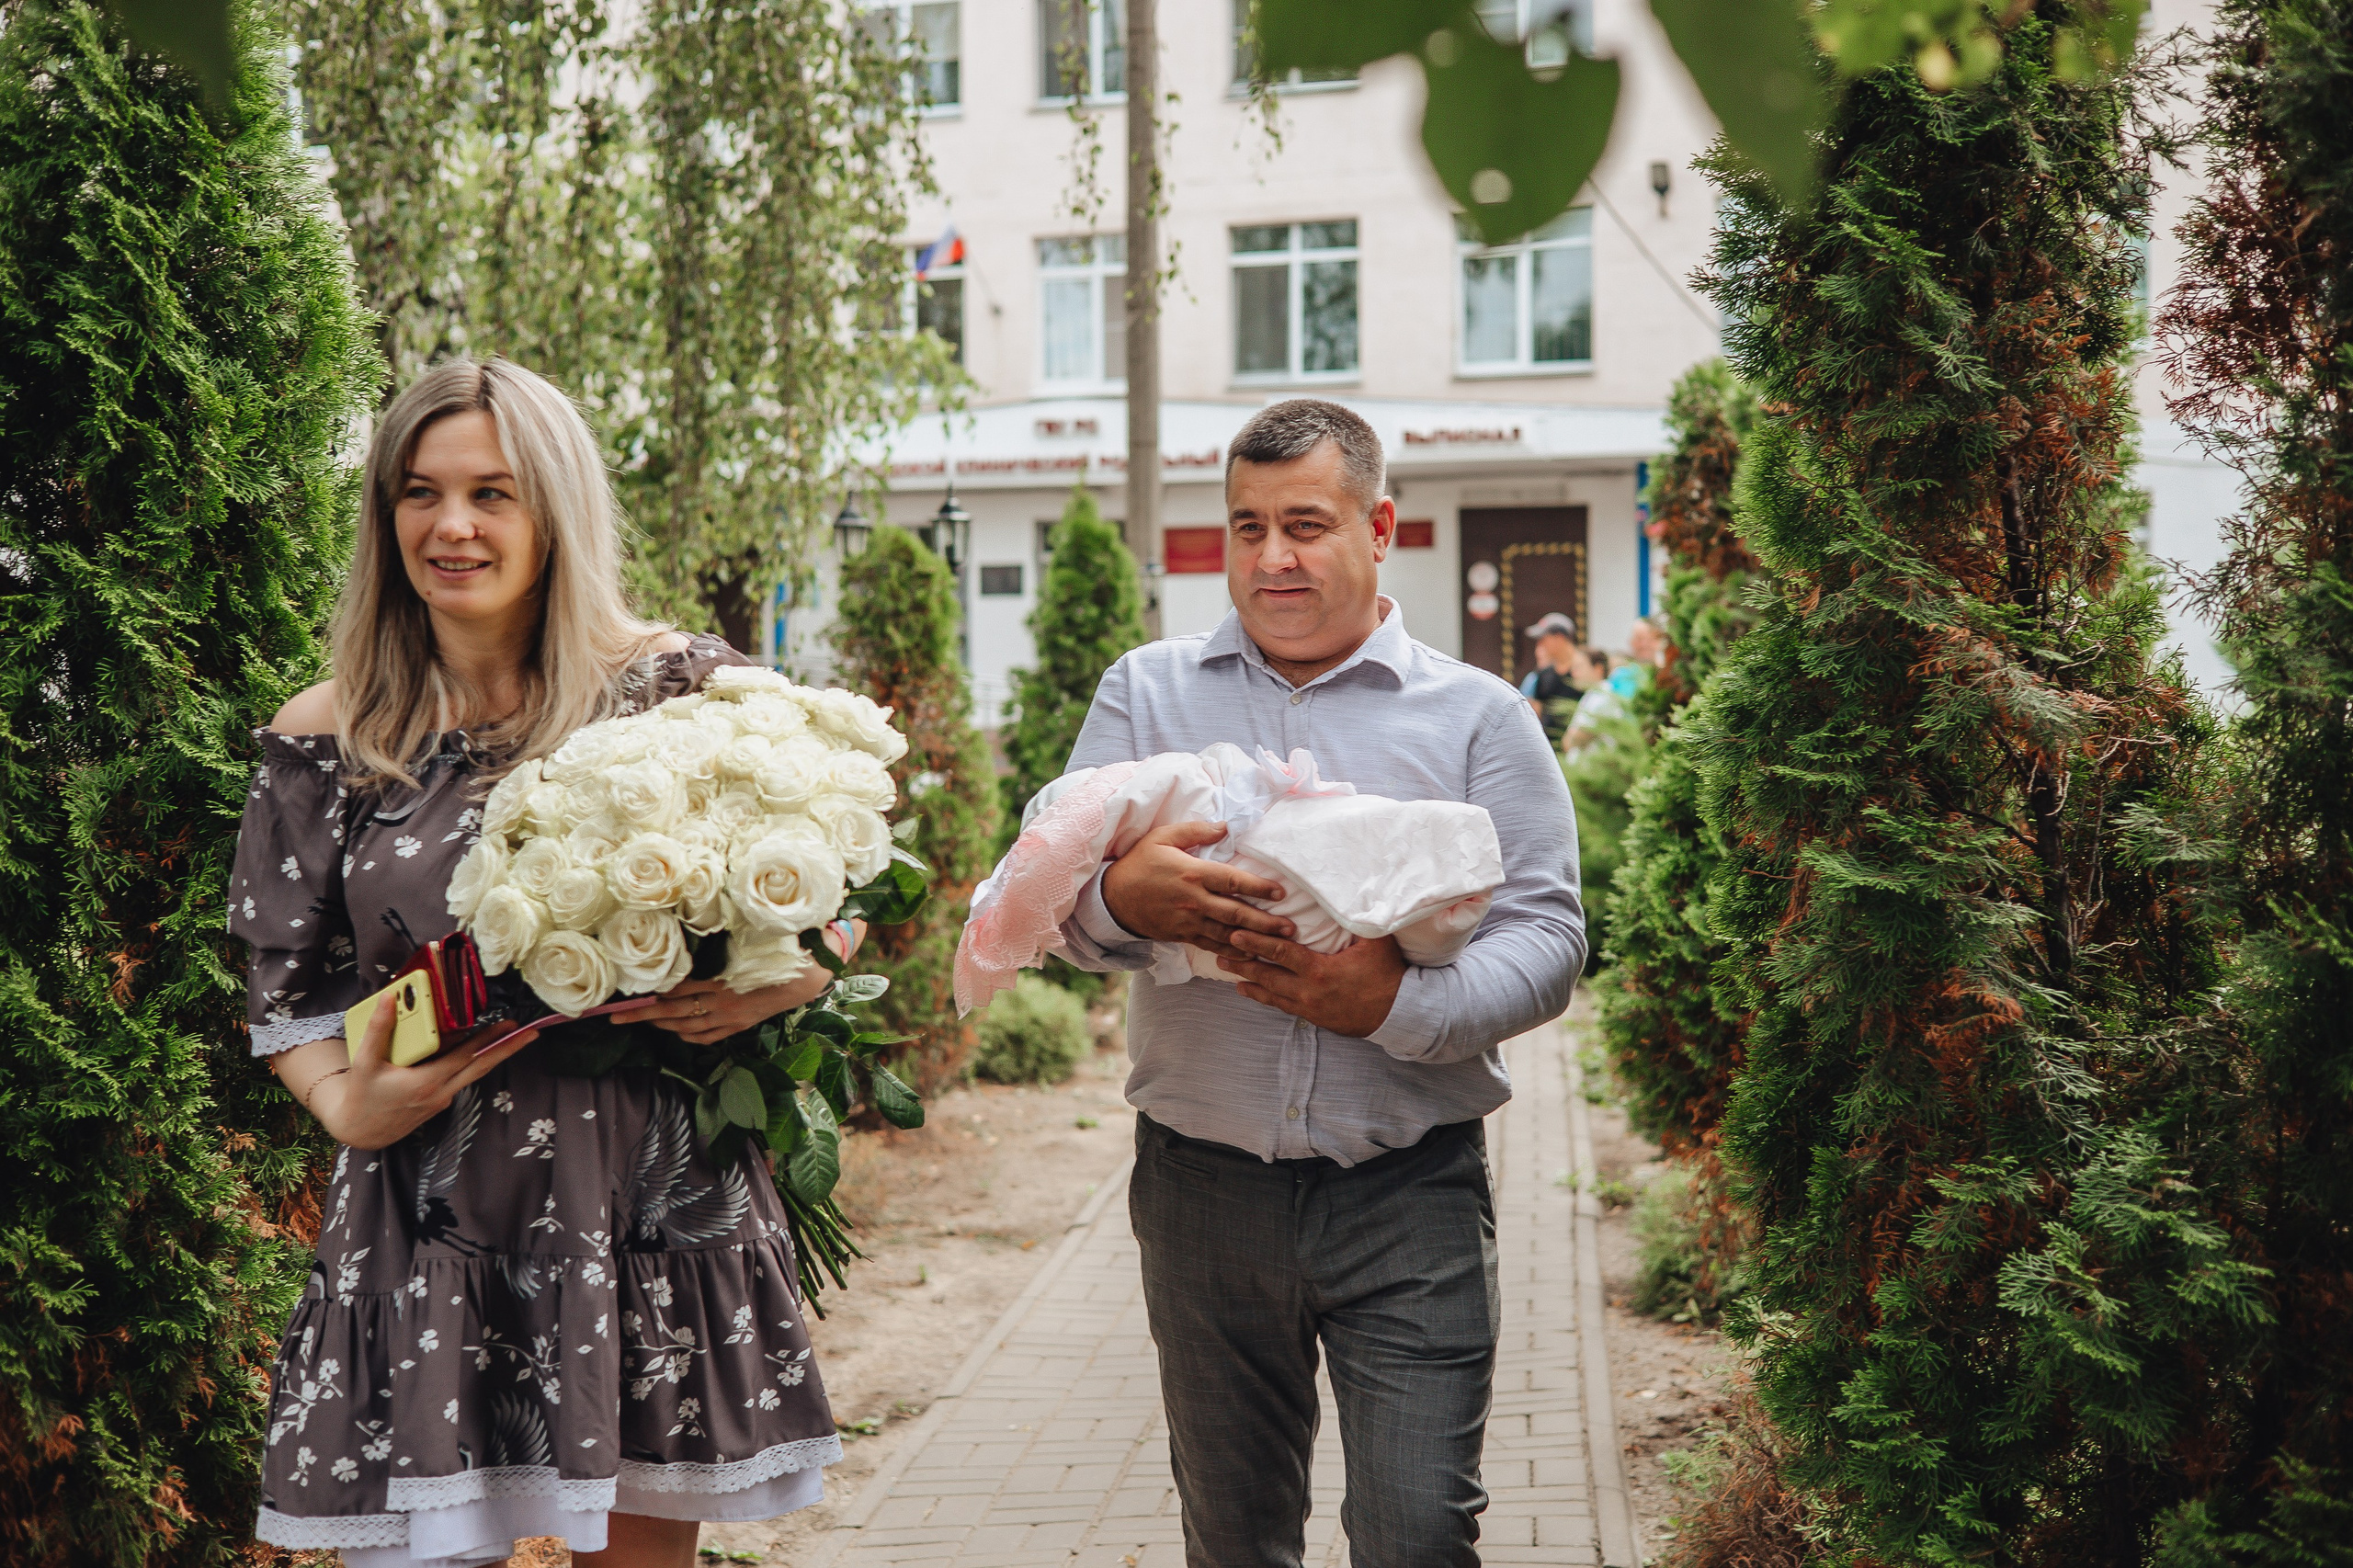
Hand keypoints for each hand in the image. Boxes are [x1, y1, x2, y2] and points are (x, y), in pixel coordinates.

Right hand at [273, 1004, 540, 1151]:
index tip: (512, 1027)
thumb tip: (390, 997)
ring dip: (492, 1055)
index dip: (491, 1041)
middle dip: (507, 1048)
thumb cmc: (361, 1096)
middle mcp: (441, 1093)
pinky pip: (461, 1078)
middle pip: (481, 1067)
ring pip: (473, 1074)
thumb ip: (379, 1029)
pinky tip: (476, 1049)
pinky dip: (471, 1063)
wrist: (359, 1131)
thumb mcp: (365, 1062)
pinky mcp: (438, 1102)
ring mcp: (442, 1100)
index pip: (468, 1057)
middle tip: (530, 1032)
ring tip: (509, 1036)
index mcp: (427, 1082)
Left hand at [603, 920, 861, 1044]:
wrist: (811, 974)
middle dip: (643, 1016)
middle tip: (615, 1019)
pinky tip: (678, 1033)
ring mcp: (732, 1018)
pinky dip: (689, 1036)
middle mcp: (723, 1004)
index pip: (678, 991)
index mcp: (723, 982)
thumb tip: (695, 930)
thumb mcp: (749, 940)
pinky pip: (709, 1036)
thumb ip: (722, 941)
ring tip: (640, 1023)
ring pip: (688, 1027)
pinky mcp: (741, 1024)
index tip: (630, 993)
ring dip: (661, 1026)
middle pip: (674, 1013)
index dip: (653, 994)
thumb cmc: (781, 950)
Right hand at [1100, 821, 1295, 956]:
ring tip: (1278, 945)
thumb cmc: (1140, 863)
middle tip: (1290, 928)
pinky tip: (1250, 957)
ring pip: (1227, 934)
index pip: (1232, 881)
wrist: (1113, 897)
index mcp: (1192, 873)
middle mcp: (1193, 900)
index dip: (1258, 887)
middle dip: (1266, 922)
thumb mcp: (1162, 837)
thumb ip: (1195, 831)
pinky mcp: (1182, 936)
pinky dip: (1232, 954)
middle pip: (1236, 913)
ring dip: (1255, 941)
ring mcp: (1188, 921)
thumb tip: (1225, 826)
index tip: (1280, 893)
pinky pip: (1211, 947)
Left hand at [1217, 931, 1406, 1037]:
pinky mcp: (1313, 1018)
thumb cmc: (1387, 974)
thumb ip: (1358, 918)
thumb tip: (1350, 890)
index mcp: (1319, 971)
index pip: (1280, 953)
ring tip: (1227, 973)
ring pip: (1270, 994)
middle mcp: (1307, 991)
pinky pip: (1281, 1006)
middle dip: (1241, 964)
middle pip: (1267, 976)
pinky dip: (1263, 998)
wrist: (1398, 1013)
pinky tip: (1250, 992)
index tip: (1235, 935)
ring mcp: (1308, 1007)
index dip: (1256, 943)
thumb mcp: (1376, 941)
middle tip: (1217, 954)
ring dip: (1248, 983)